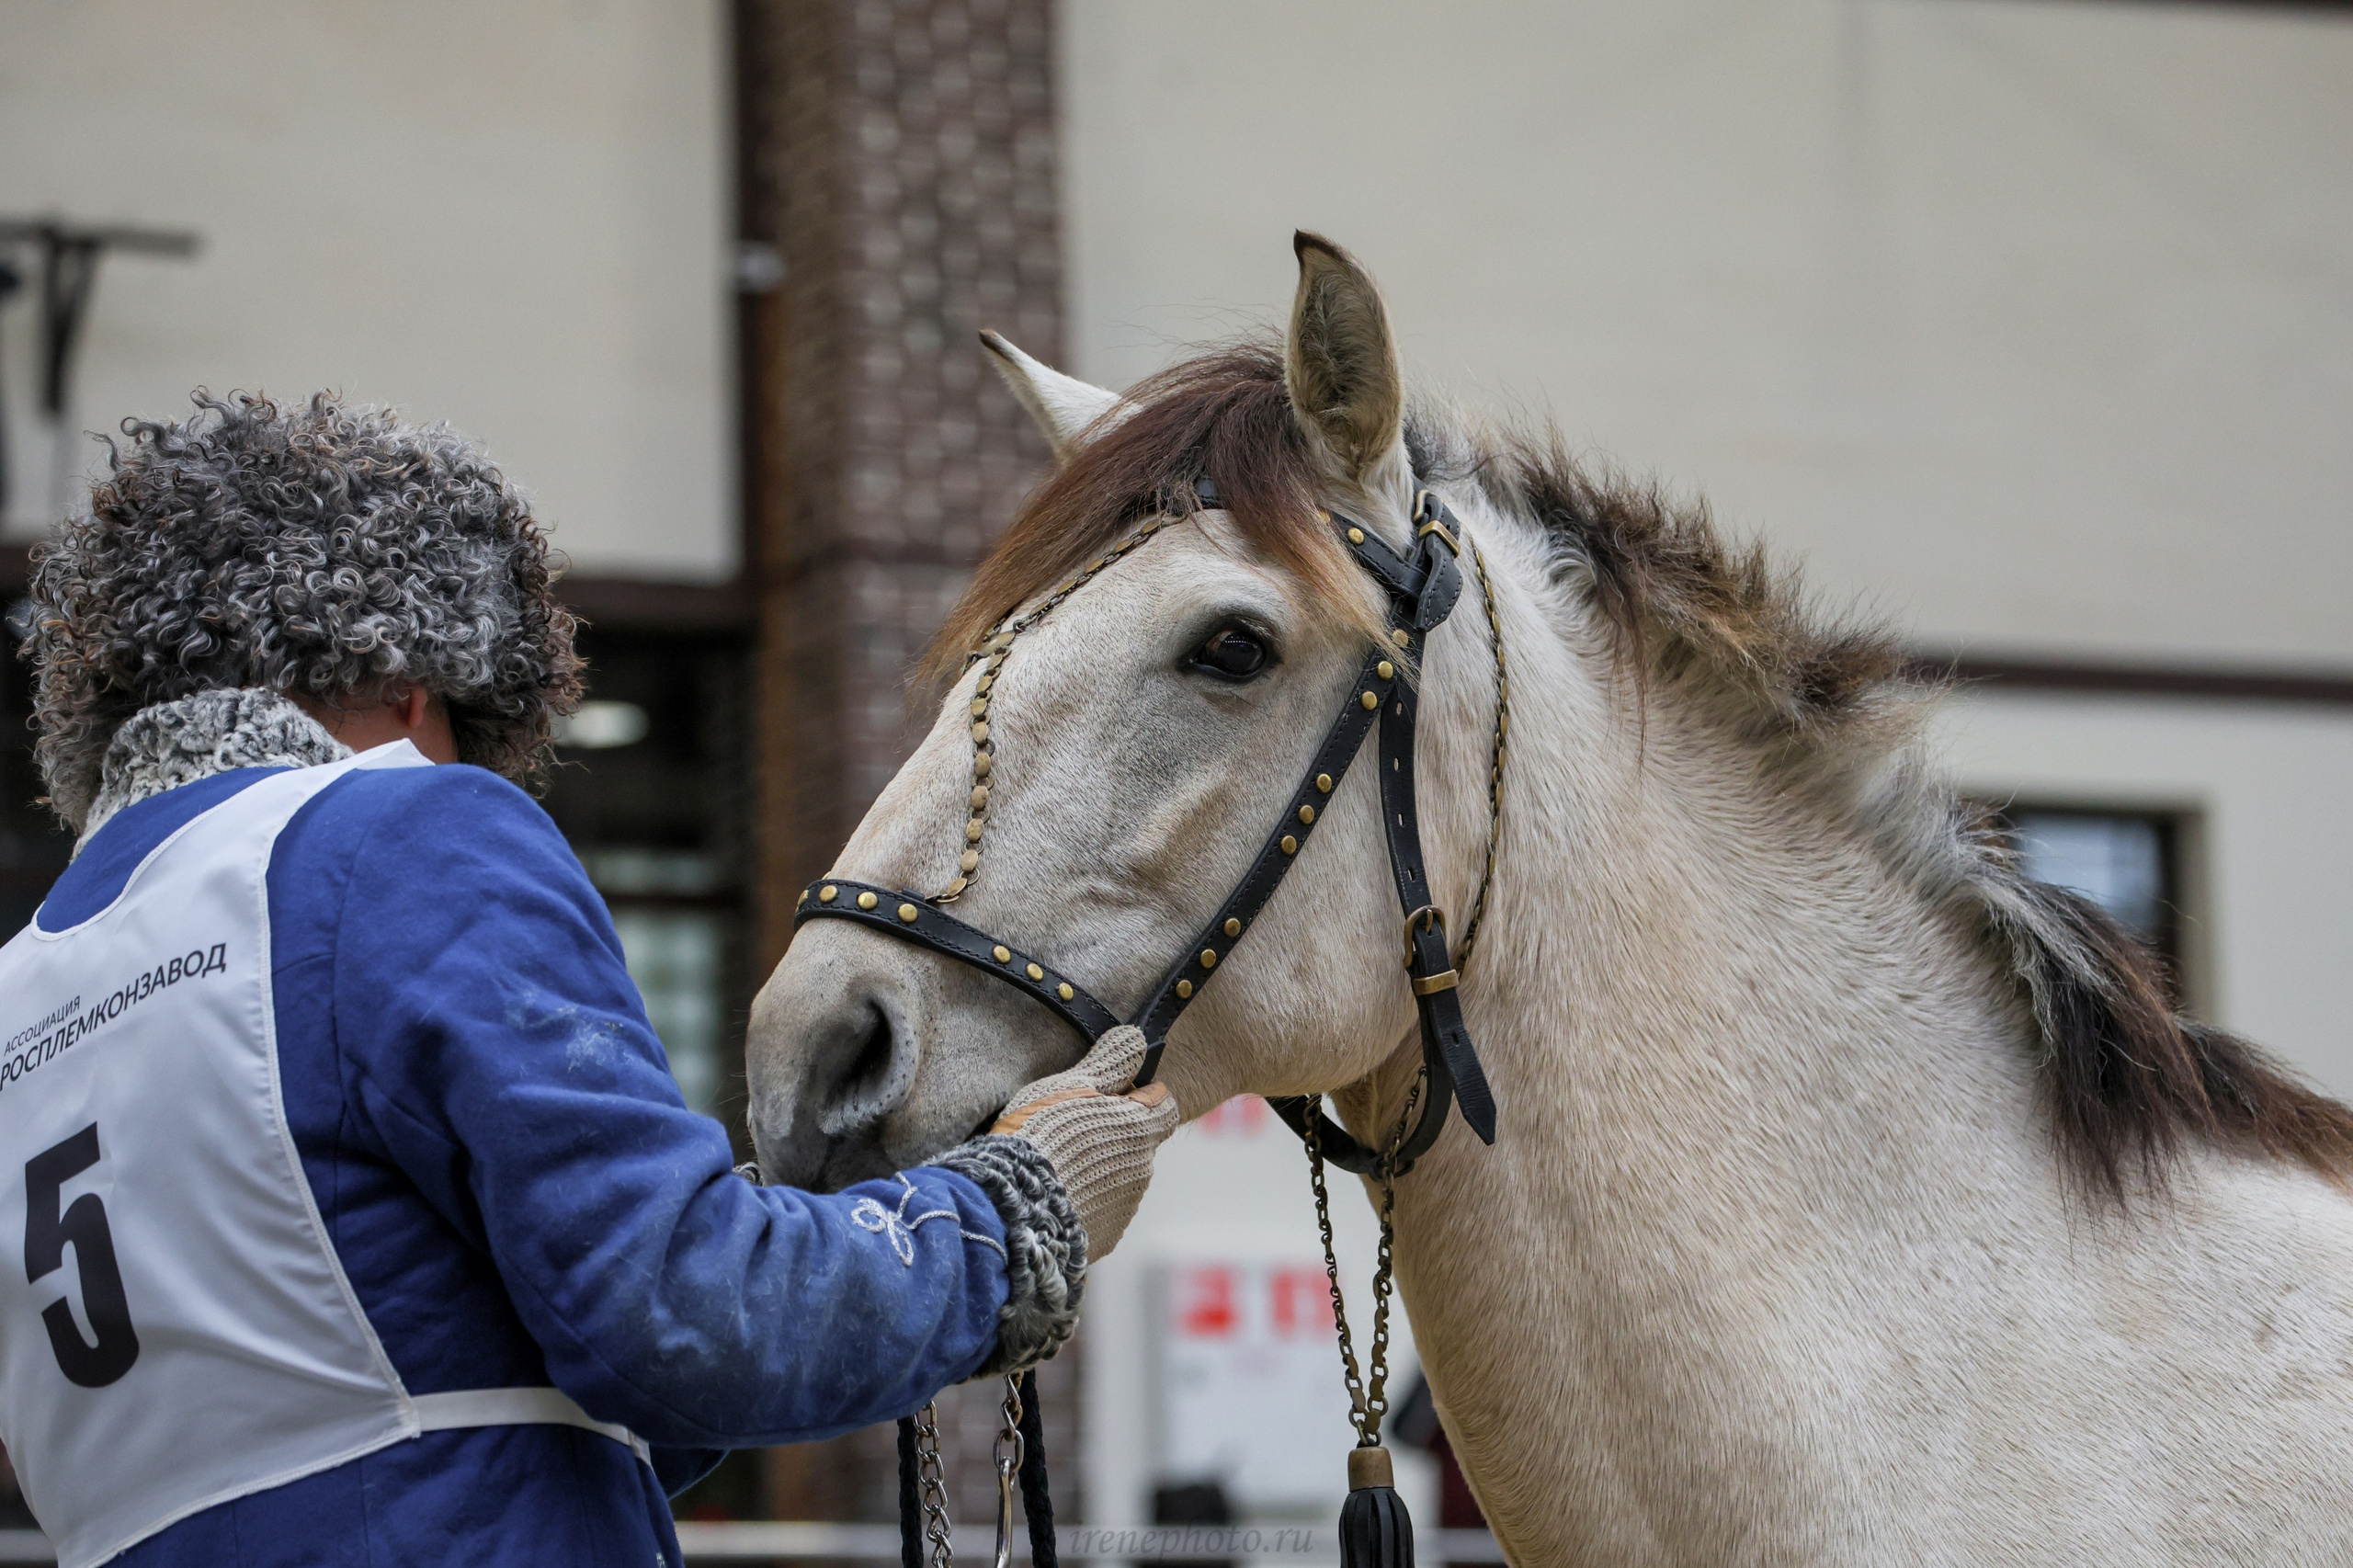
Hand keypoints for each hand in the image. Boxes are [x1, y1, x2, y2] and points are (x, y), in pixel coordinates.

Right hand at [992, 1026, 1178, 1259]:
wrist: (1012, 1208)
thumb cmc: (1038, 1137)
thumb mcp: (1070, 1086)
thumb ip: (1110, 1063)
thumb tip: (1138, 1038)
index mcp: (1138, 1129)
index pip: (1165, 1106)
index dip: (1142, 1098)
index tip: (1113, 1097)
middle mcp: (1141, 1170)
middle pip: (1139, 1144)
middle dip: (1114, 1137)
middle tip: (1072, 1133)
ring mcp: (1124, 1207)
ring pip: (1120, 1179)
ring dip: (1099, 1171)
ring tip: (1056, 1169)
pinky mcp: (1105, 1238)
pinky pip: (1102, 1213)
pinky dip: (1086, 1204)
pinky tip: (1054, 1199)